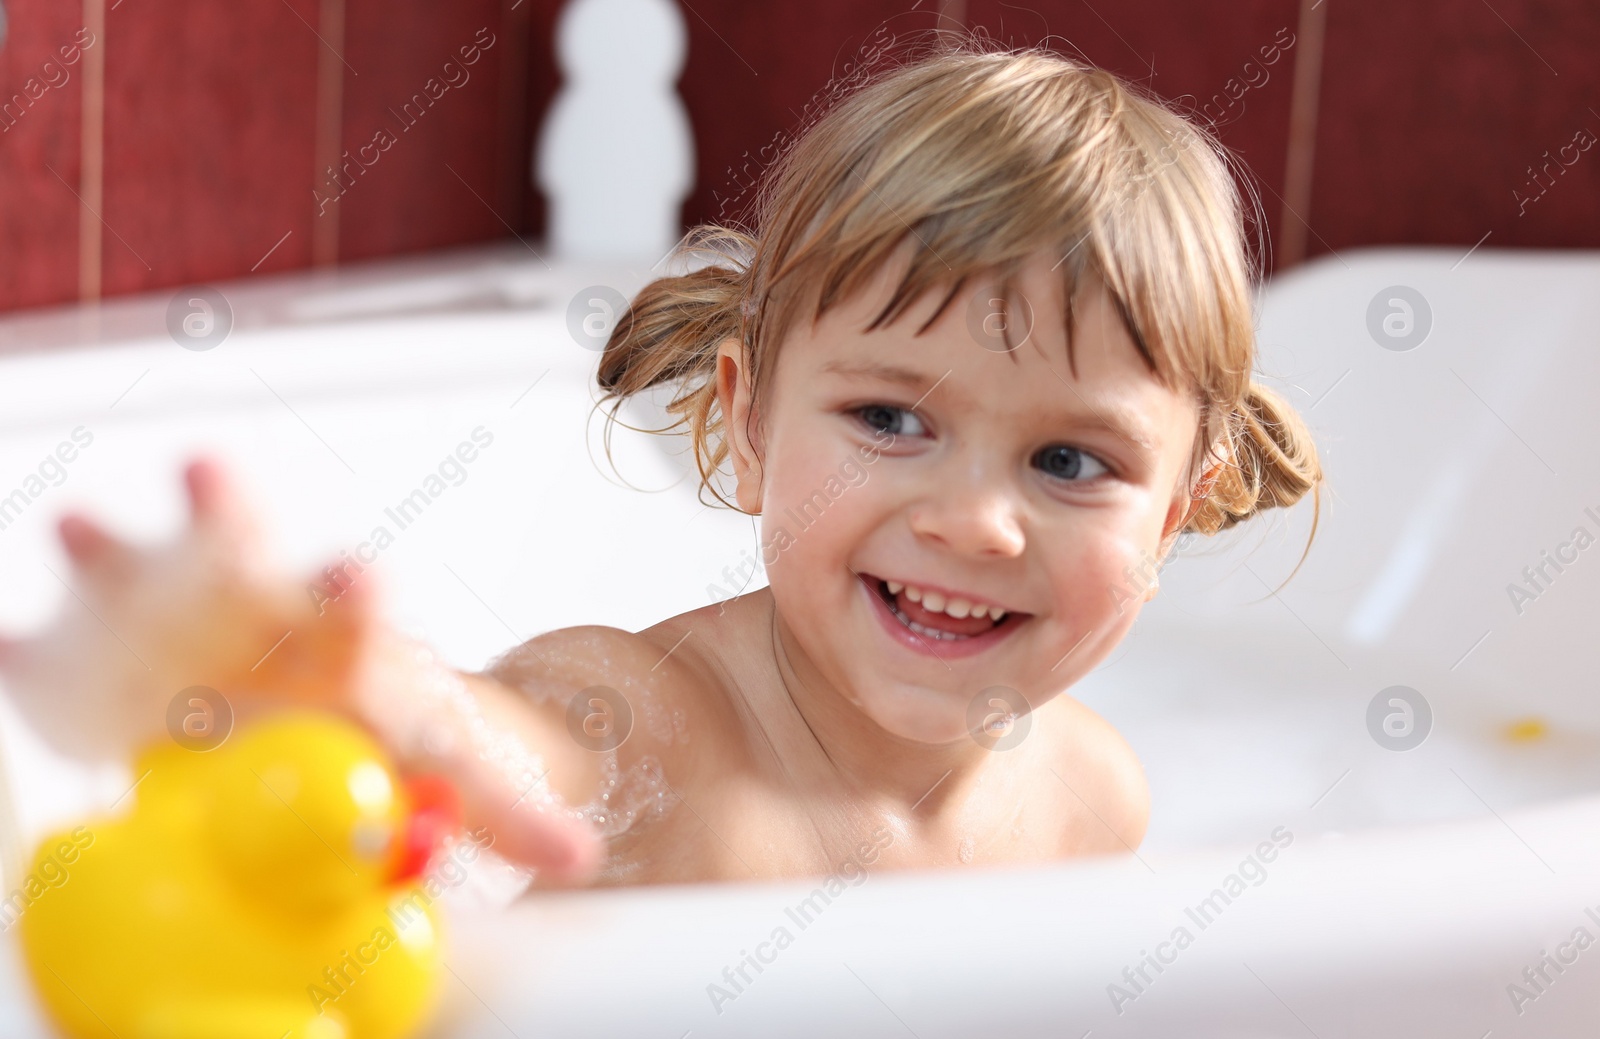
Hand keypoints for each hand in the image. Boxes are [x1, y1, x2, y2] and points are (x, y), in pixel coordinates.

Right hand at [0, 456, 600, 880]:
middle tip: (208, 470)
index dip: (359, 590)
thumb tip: (582, 855)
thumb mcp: (445, 764)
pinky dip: (37, 657)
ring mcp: (175, 613)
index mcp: (349, 626)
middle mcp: (261, 599)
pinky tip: (19, 654)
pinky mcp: (104, 655)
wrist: (306, 713)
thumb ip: (502, 807)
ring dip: (108, 547)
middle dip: (225, 504)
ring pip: (137, 567)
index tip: (358, 580)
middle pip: (242, 541)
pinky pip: (60, 654)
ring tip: (80, 527)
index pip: (361, 599)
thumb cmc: (381, 726)